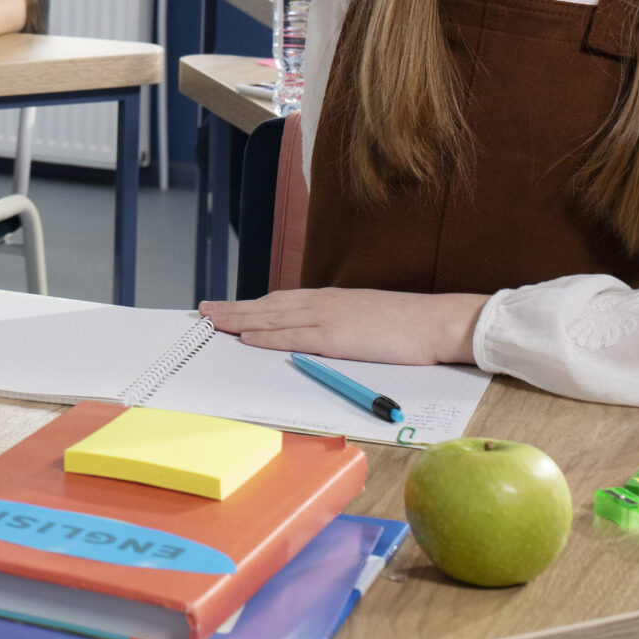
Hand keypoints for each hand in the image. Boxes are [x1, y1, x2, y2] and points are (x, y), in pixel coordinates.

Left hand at [198, 287, 486, 364]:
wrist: (435, 322)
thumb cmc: (407, 326)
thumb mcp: (365, 319)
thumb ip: (339, 325)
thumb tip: (318, 339)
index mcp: (330, 300)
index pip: (280, 301)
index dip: (251, 304)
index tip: (227, 307)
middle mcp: (322, 303)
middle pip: (267, 305)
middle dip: (232, 308)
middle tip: (202, 311)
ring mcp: (327, 318)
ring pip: (271, 317)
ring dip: (238, 318)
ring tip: (211, 320)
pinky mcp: (335, 336)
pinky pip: (292, 336)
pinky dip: (265, 335)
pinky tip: (245, 336)